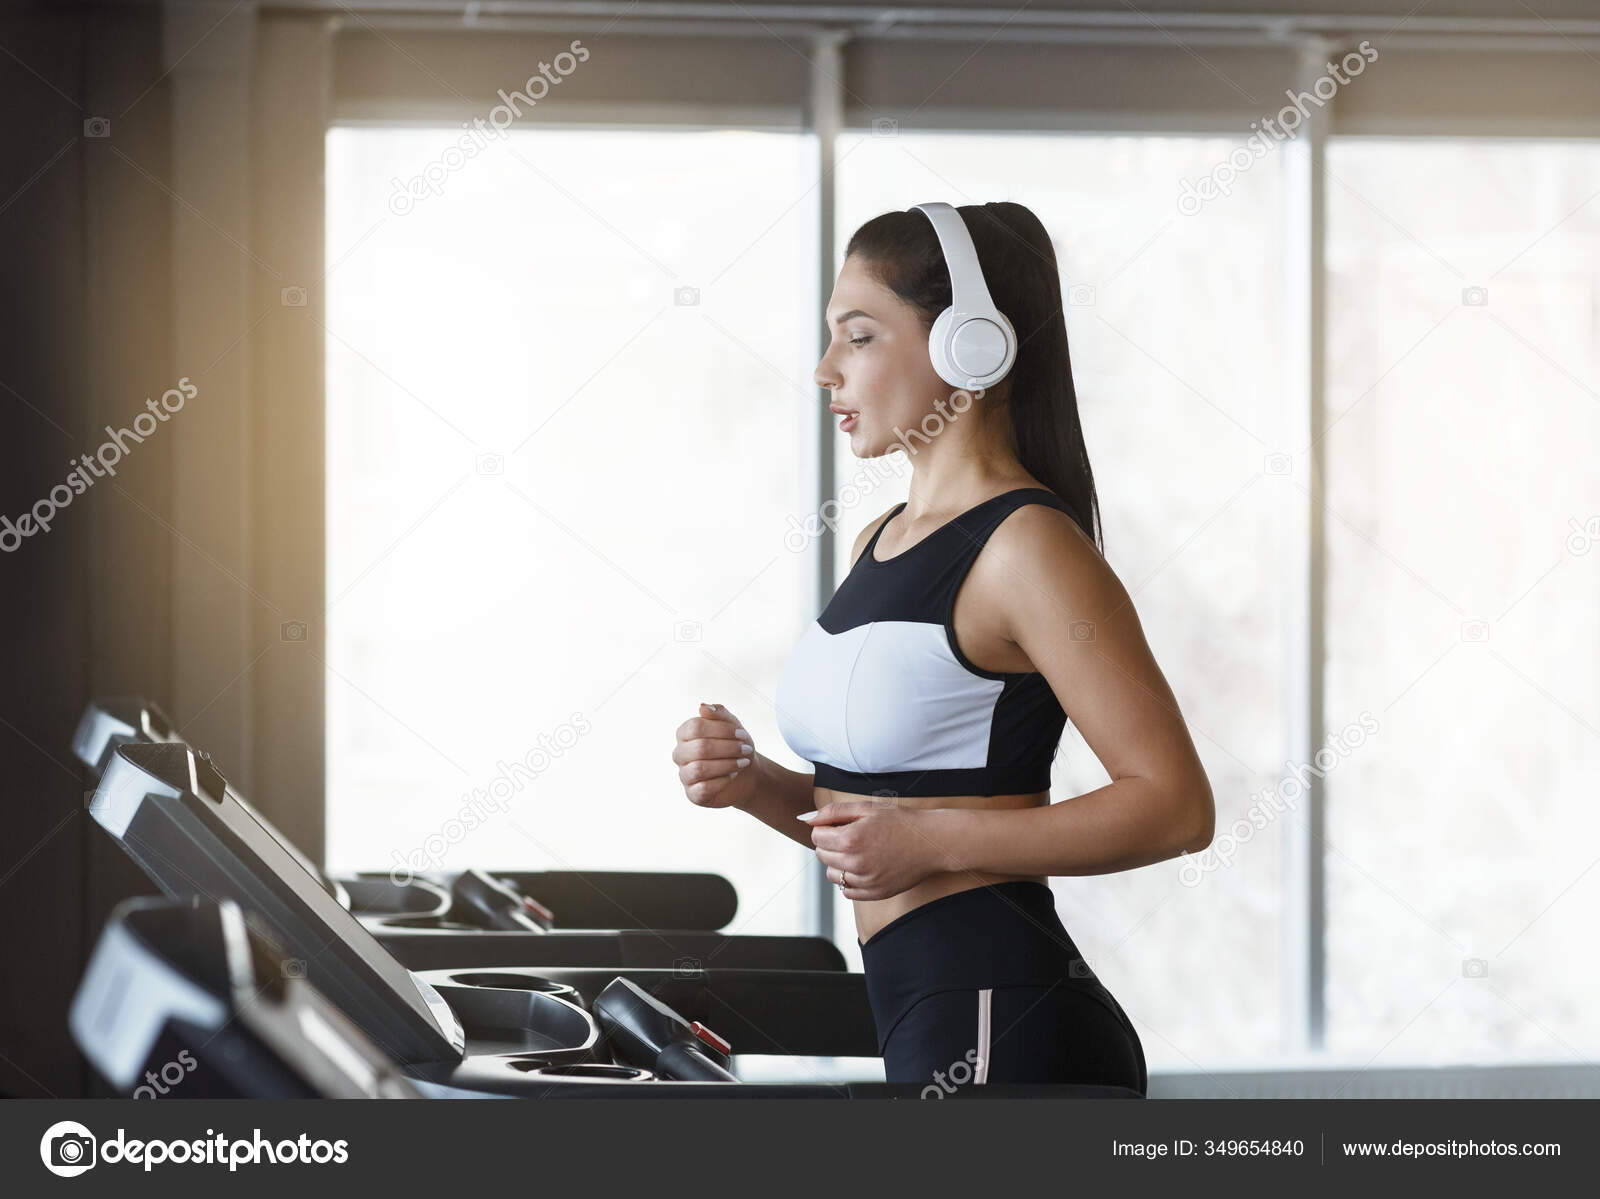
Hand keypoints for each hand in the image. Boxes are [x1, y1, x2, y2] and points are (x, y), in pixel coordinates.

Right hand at [673, 702, 759, 809]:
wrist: (746, 774)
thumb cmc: (735, 746)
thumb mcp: (732, 726)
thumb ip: (719, 714)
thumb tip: (703, 707)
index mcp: (685, 733)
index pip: (695, 727)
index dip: (721, 730)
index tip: (742, 734)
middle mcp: (680, 754)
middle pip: (699, 748)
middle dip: (728, 748)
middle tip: (746, 749)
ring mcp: (685, 774)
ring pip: (700, 768)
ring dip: (727, 764)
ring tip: (743, 762)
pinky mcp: (693, 794)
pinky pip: (703, 788)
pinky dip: (723, 781)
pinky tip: (733, 775)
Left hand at [803, 800, 942, 900]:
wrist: (932, 842)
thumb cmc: (900, 822)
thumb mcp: (867, 808)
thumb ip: (833, 812)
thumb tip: (804, 818)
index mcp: (851, 839)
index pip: (817, 837)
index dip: (826, 828)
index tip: (842, 824)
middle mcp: (856, 863)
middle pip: (821, 855)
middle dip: (830, 844)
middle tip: (852, 835)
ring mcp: (866, 881)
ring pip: (831, 874)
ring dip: (838, 862)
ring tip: (859, 851)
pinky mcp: (875, 893)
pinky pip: (846, 891)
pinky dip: (849, 879)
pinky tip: (864, 866)